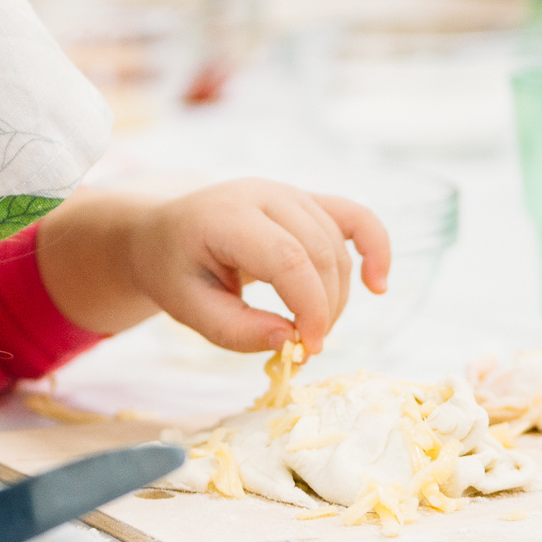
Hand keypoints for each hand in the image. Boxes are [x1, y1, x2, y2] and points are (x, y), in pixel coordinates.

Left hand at [131, 180, 390, 355]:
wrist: (163, 232)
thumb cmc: (174, 270)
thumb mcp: (188, 308)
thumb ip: (235, 330)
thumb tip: (289, 342)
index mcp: (226, 215)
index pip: (288, 258)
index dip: (309, 307)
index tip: (306, 348)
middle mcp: (264, 194)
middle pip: (320, 254)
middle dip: (323, 309)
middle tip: (303, 348)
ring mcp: (289, 193)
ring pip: (338, 247)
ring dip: (337, 296)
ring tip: (309, 329)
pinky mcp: (307, 201)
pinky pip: (356, 218)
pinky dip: (375, 248)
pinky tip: (377, 286)